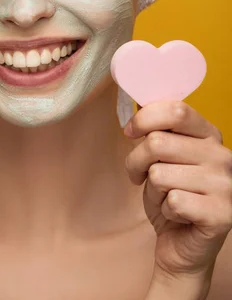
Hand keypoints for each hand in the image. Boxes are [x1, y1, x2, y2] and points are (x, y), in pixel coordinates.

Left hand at [124, 100, 231, 277]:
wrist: (184, 246)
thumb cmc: (171, 196)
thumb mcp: (162, 157)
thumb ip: (157, 130)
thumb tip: (138, 106)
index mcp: (210, 135)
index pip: (177, 110)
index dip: (145, 118)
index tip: (131, 132)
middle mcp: (223, 156)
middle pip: (158, 142)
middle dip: (137, 161)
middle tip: (141, 176)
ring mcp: (226, 185)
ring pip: (160, 174)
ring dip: (152, 191)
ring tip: (166, 198)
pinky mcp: (222, 214)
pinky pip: (172, 201)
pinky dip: (165, 210)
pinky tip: (177, 215)